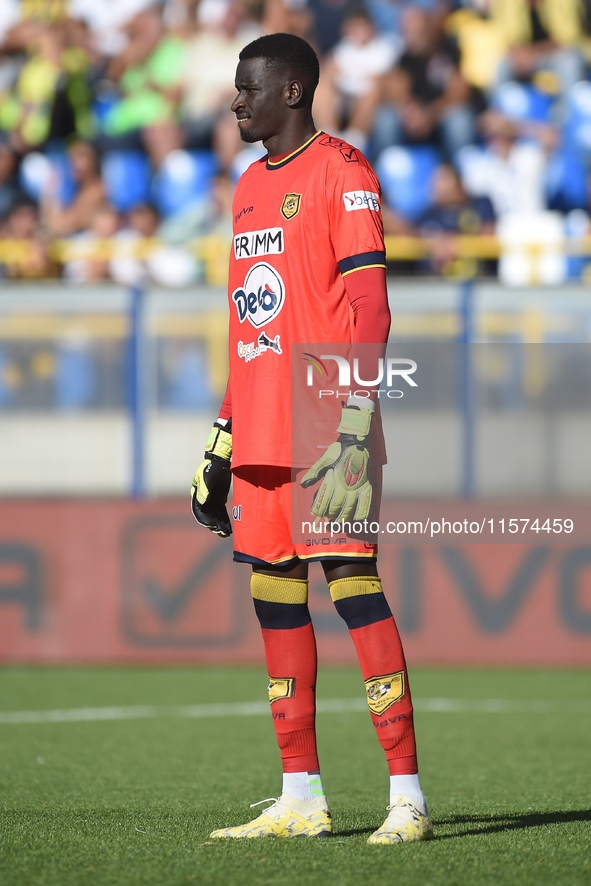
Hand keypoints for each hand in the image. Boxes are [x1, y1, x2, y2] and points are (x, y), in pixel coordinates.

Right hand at [191, 423, 231, 537]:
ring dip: (220, 525)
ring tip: (226, 534)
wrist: (220, 461)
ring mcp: (211, 500)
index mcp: (197, 494)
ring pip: (215, 516)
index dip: (205, 519)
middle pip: (207, 516)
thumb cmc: (213, 468)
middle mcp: (203, 499)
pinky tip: (229, 528)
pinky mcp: (219, 499)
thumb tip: (202, 502)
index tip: (212, 526)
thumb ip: (205, 489)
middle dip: (214, 525)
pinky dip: (224, 520)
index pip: (199, 511)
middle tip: (221, 533)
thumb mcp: (208, 477)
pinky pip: (221, 512)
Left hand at [300, 402, 373, 522]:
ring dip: (342, 518)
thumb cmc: (338, 451)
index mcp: (332, 478)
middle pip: (335, 506)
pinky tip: (356, 519)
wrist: (356, 443)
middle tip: (325, 521)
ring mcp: (356, 486)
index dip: (318, 509)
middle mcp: (344, 485)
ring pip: (349, 508)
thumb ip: (314, 473)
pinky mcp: (365, 486)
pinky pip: (365, 503)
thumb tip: (304, 485)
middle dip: (329, 516)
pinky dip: (360, 513)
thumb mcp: (323, 460)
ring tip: (337, 524)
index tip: (315, 514)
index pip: (323, 499)